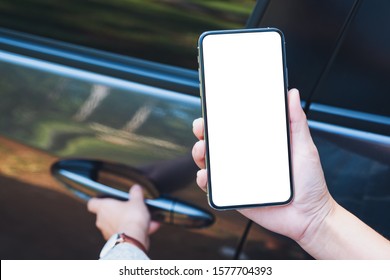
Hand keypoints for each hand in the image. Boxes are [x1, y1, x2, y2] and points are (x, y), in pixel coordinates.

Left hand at [87, 185, 159, 249]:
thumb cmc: (131, 218)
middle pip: (106, 214)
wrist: (134, 238)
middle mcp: (102, 220)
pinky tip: (147, 227)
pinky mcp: (115, 241)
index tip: (104, 199)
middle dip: (118, 212)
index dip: (98, 200)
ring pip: (117, 224)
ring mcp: (107, 232)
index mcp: (103, 207)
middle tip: (129, 209)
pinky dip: (133, 230)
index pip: (92, 203)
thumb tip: (136, 188)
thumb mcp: (137, 201)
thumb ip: (136, 193)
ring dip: (127, 222)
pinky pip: (124, 233)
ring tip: (143, 219)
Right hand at [192, 89, 334, 242]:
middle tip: (203, 128)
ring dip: (200, 153)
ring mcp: (238, 176)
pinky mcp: (234, 195)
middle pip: (217, 142)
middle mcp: (245, 158)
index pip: (235, 127)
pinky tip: (206, 176)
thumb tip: (291, 94)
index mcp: (259, 145)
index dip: (220, 117)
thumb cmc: (309, 182)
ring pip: (210, 162)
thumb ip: (296, 121)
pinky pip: (213, 187)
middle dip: (204, 132)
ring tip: (202, 150)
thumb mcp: (304, 147)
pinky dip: (204, 180)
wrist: (309, 216)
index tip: (213, 108)